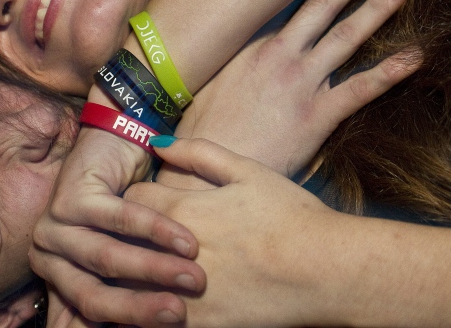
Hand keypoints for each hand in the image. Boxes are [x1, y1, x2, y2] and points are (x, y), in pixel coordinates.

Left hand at [30, 127, 206, 326]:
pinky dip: (158, 232)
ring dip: (155, 271)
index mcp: (56, 274)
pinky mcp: (72, 195)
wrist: (119, 143)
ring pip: (108, 258)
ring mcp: (54, 224)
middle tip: (180, 313)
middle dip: (140, 309)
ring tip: (194, 278)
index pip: (84, 316)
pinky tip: (187, 243)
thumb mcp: (120, 254)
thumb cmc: (128, 206)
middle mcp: (47, 252)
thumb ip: (113, 293)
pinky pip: (121, 219)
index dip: (125, 326)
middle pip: (92, 296)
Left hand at [127, 137, 341, 327]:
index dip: (134, 199)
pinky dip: (149, 311)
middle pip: (123, 244)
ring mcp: (184, 294)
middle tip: (136, 237)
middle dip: (125, 239)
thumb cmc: (292, 216)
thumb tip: (157, 142)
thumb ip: (199, 153)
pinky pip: (154, 321)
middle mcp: (174, 253)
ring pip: (130, 287)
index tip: (145, 202)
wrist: (328, 271)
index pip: (130, 200)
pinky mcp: (200, 325)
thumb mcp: (248, 172)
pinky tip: (161, 301)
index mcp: (184, 210)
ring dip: (132, 277)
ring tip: (143, 271)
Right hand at [168, 0, 418, 180]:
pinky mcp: (316, 115)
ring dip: (376, 8)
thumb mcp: (208, 83)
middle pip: (321, 6)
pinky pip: (361, 88)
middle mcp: (278, 55)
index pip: (287, 3)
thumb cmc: (204, 132)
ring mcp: (300, 83)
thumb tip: (239, 47)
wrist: (203, 172)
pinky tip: (415, 55)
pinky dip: (390, 71)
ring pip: (346, 36)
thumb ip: (232, 60)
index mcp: (251, 46)